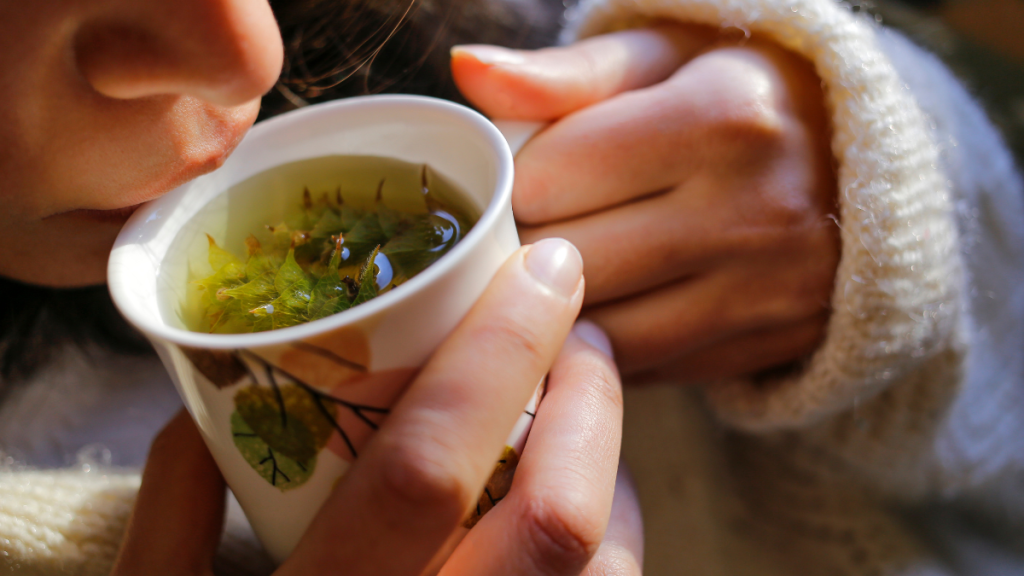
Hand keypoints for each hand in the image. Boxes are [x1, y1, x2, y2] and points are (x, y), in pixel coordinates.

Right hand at [112, 240, 642, 575]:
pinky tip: (584, 504)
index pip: (431, 464)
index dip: (499, 351)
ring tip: (584, 407)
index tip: (544, 268)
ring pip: (610, 570)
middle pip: (559, 514)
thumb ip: (170, 515)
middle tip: (580, 328)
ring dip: (614, 467)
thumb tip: (201, 404)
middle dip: (592, 396)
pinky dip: (614, 540)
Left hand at [453, 24, 839, 382]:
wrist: (873, 165)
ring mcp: (768, 291)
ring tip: (553, 273)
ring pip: (600, 333)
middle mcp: (753, 211)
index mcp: (722, 116)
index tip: (514, 180)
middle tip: (518, 232)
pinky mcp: (769, 345)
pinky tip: (605, 308)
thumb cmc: (743, 94)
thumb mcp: (665, 57)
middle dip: (522, 251)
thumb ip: (566, 72)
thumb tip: (468, 70)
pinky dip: (607, 347)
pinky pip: (646, 370)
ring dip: (555, 312)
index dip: (510, 184)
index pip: (548, 177)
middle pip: (567, 265)